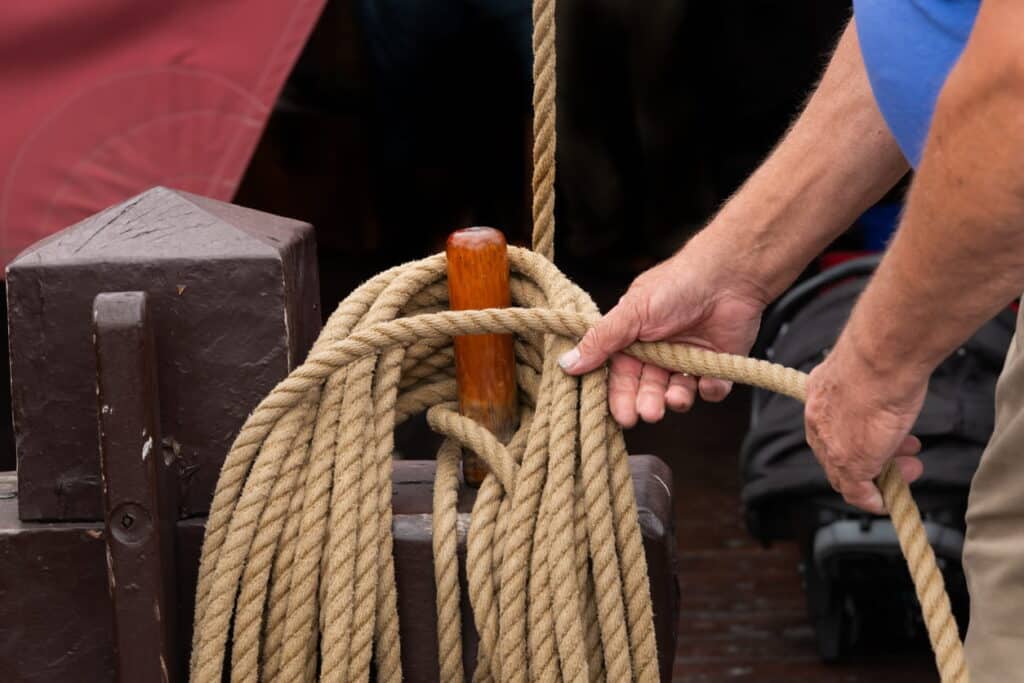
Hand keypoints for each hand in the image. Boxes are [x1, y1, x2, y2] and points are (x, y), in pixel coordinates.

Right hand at [558, 240, 767, 426]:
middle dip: (648, 403)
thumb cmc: (676, 286)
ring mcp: (689, 359)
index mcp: (634, 339)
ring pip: (678, 393)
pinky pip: (712, 389)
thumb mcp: (632, 313)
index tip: (623, 417)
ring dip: (676, 399)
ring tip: (676, 398)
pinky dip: (710, 389)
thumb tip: (565, 364)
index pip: (621, 376)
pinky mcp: (718, 364)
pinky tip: (708, 380)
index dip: (620, 397)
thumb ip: (601, 341)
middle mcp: (659, 352)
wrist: (728, 274)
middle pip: (648, 389)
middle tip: (649, 413)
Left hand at [804, 335, 926, 513]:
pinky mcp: (849, 463)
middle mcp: (818, 420)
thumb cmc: (882, 353)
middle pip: (840, 450)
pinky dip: (871, 500)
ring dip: (881, 475)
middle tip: (904, 457)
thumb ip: (870, 382)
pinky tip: (885, 501)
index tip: (884, 436)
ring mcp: (833, 444)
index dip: (860, 435)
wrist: (880, 357)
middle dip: (873, 455)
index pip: (831, 427)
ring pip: (849, 472)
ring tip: (910, 469)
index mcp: (819, 394)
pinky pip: (855, 492)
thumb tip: (887, 384)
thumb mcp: (870, 368)